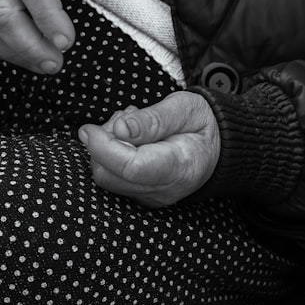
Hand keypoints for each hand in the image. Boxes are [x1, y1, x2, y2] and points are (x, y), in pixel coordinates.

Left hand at [78, 92, 219, 207]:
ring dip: (106, 149)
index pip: (130, 167)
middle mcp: (164, 190)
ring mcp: (152, 197)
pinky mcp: (141, 195)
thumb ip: (152, 119)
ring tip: (130, 125)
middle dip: (102, 145)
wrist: (216, 145)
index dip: (103, 147)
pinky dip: (111, 157)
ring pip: (106, 178)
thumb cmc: (201, 123)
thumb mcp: (184, 108)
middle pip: (110, 176)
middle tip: (123, 119)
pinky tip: (130, 140)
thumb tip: (119, 128)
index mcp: (180, 167)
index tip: (88, 129)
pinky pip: (112, 179)